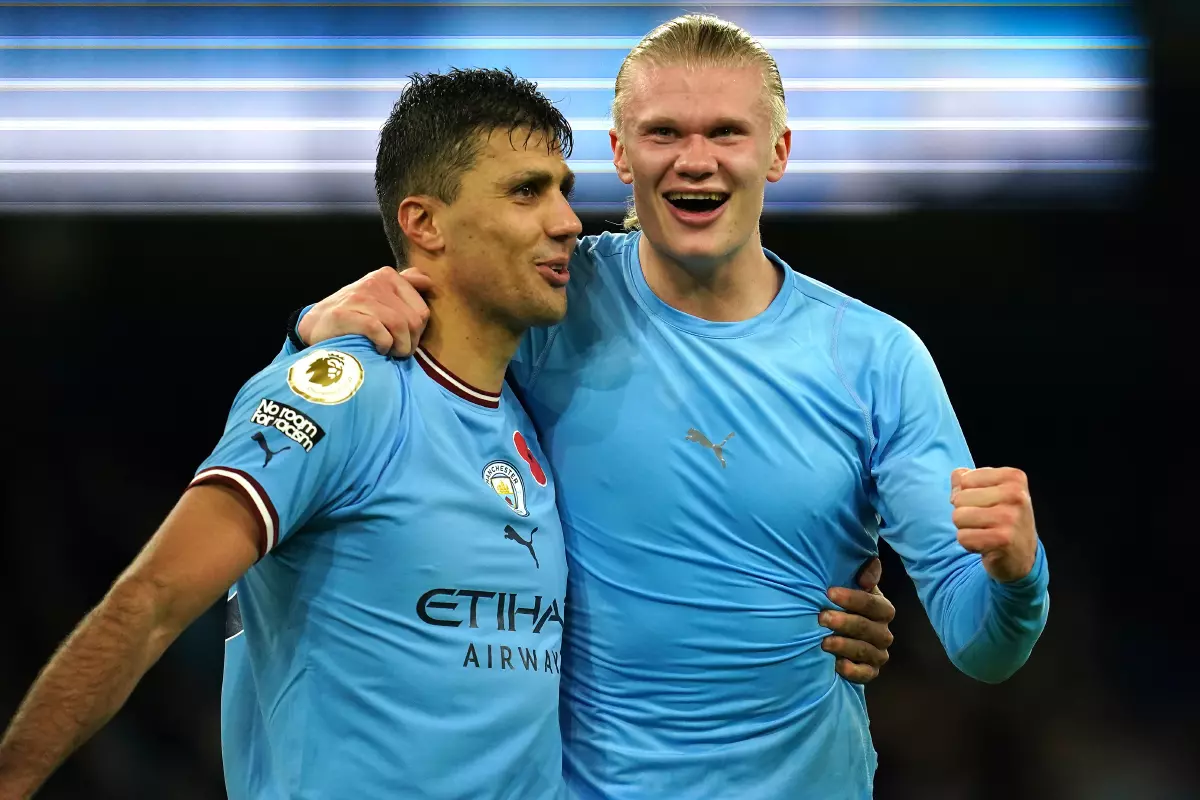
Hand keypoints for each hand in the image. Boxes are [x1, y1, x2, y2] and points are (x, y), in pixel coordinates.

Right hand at [297, 266, 431, 357]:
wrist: (316, 324)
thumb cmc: (354, 313)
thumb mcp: (379, 294)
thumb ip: (404, 285)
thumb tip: (428, 281)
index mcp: (388, 276)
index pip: (422, 310)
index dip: (419, 331)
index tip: (407, 340)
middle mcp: (375, 282)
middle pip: (413, 320)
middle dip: (410, 342)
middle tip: (399, 351)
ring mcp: (360, 297)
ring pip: (400, 325)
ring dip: (399, 347)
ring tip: (391, 353)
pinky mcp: (346, 314)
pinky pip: (379, 332)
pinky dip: (384, 345)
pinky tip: (378, 349)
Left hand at [820, 557, 895, 683]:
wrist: (840, 633)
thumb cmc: (845, 605)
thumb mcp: (853, 587)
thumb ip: (865, 574)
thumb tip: (872, 562)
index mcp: (882, 609)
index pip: (873, 604)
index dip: (853, 598)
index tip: (830, 592)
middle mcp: (884, 633)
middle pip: (869, 628)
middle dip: (845, 622)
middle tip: (822, 617)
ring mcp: (878, 653)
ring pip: (866, 651)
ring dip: (845, 646)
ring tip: (824, 642)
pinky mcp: (870, 671)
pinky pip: (866, 675)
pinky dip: (853, 671)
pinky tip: (838, 665)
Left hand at [951, 467, 1038, 582]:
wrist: (1022, 554)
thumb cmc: (1002, 517)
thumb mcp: (990, 490)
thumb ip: (966, 478)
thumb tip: (957, 477)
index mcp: (1013, 477)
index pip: (964, 479)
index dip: (965, 493)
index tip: (985, 504)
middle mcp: (1016, 494)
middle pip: (959, 498)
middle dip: (964, 512)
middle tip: (985, 521)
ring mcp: (1011, 517)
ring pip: (958, 517)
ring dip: (965, 528)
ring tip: (985, 531)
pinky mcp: (1003, 539)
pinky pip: (963, 537)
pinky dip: (968, 543)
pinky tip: (986, 544)